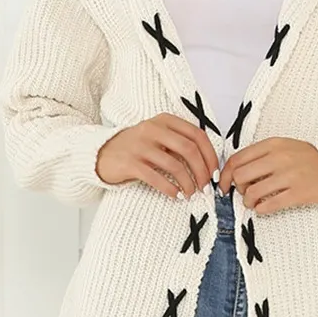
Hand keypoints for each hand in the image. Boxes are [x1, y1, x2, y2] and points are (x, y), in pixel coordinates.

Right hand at [95, 113, 218, 199]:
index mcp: (164, 120)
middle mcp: (152, 129)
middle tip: (205, 187)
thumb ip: (179, 143)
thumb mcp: (158, 137)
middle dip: (202, 171)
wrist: (102, 153)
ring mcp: (140, 145)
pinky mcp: (129, 163)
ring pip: (174, 165)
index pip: (197, 135)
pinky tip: (175, 195)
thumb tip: (208, 165)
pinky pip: (156, 178)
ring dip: (187, 183)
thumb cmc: (137, 148)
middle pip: (189, 149)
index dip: (210, 155)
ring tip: (190, 194)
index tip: (215, 173)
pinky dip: (170, 189)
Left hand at [217, 137, 317, 214]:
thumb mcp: (284, 147)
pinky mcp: (298, 193)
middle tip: (245, 192)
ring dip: (249, 202)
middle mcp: (279, 158)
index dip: (225, 174)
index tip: (224, 184)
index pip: (238, 159)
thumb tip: (236, 172)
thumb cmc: (309, 159)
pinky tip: (264, 208)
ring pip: (253, 193)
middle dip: (238, 188)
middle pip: (241, 176)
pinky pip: (270, 205)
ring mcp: (289, 176)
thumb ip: (261, 155)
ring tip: (254, 203)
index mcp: (273, 144)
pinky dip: (261, 209)